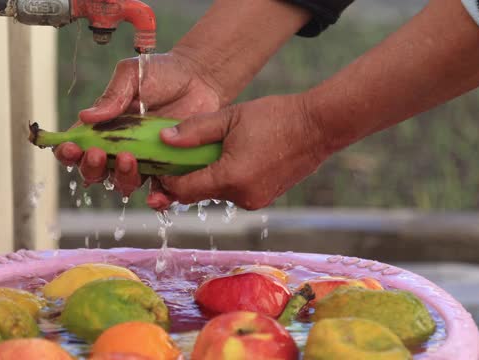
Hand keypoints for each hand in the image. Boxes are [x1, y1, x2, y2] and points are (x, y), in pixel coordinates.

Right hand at [55, 49, 222, 195]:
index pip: (78, 147)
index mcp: (105, 128)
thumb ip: (112, 95)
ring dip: (122, 177)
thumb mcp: (132, 75)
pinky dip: (157, 198)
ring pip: (125, 183)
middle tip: (98, 154)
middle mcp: (122, 148)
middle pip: (97, 171)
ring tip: (129, 159)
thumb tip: (86, 116)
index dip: (68, 152)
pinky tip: (156, 196)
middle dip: (92, 167)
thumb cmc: (163, 73)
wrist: (202, 78)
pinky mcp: (171, 169)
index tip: (71, 147)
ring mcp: (146, 160)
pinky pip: (161, 190)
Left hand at [146, 94, 328, 209]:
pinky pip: (235, 192)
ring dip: (208, 178)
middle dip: (186, 178)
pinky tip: (233, 157)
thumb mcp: (230, 117)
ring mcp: (256, 200)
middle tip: (178, 158)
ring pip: (217, 193)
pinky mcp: (265, 197)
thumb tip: (164, 140)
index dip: (167, 180)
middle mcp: (242, 196)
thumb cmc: (276, 117)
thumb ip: (194, 131)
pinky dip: (227, 179)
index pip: (184, 189)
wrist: (318, 127)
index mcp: (230, 177)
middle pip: (199, 194)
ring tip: (210, 152)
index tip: (160, 166)